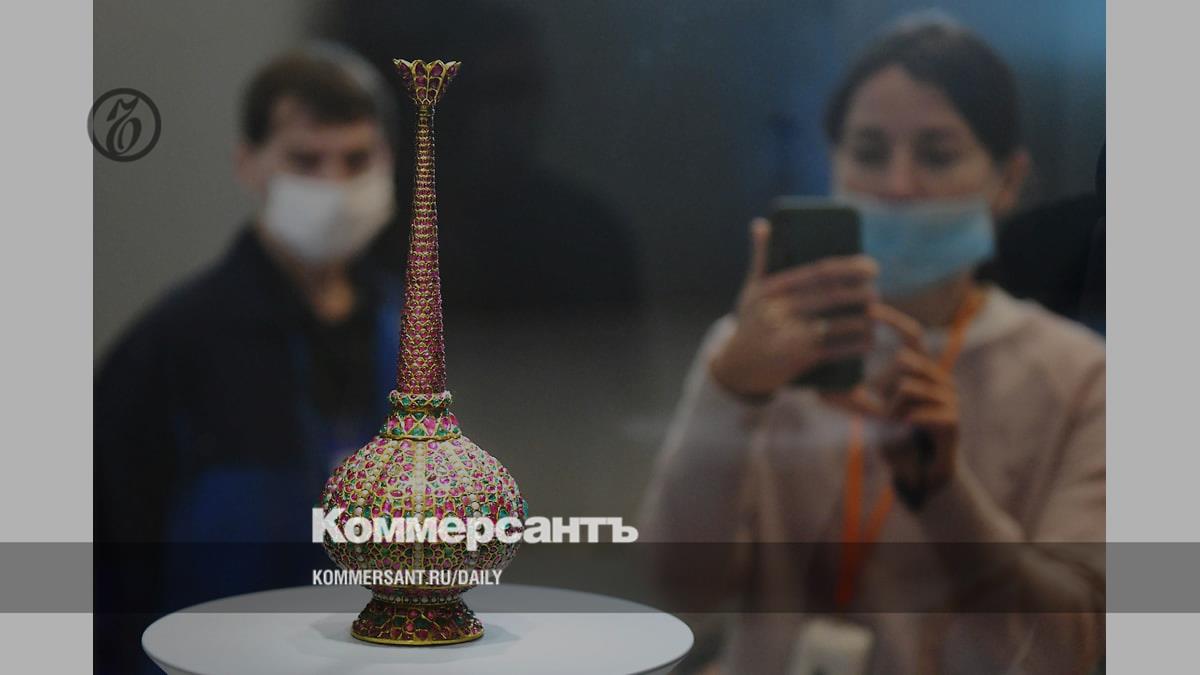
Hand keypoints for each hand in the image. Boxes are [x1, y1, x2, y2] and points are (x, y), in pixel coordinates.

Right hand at [709, 218, 877, 397]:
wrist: (738, 367)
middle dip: (861, 294)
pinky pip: (837, 349)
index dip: (850, 267)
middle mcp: (781, 308)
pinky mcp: (798, 357)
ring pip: (839, 324)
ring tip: (876, 316)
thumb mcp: (751, 290)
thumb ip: (760, 258)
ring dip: (864, 320)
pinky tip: (869, 340)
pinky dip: (857, 345)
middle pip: (833, 297)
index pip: (819, 272)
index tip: (871, 267)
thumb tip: (761, 223)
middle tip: (875, 292)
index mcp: (773, 288)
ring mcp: (790, 334)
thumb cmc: (750, 323)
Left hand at [825, 304, 958, 503]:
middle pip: (904, 360)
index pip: (912, 335)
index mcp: (923, 370)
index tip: (870, 308)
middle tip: (883, 407)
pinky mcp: (952, 420)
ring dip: (891, 408)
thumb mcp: (869, 411)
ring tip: (895, 422)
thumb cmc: (895, 435)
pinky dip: (903, 421)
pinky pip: (915, 411)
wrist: (920, 471)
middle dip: (883, 383)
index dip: (894, 320)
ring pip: (906, 386)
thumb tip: (816, 387)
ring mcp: (950, 397)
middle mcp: (940, 377)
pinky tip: (906, 428)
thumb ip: (849, 397)